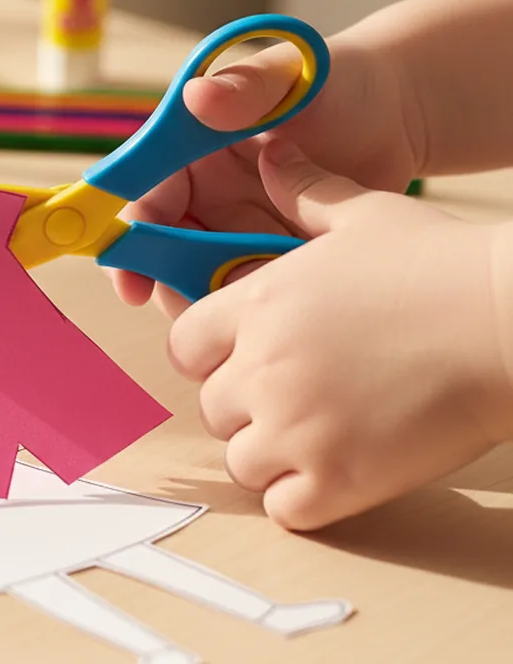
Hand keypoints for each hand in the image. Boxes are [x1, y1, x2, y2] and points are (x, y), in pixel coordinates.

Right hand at [112, 33, 425, 317]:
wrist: (401, 114)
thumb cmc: (338, 82)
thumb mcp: (289, 80)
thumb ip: (244, 89)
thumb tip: (196, 97)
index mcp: (188, 154)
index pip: (146, 200)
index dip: (131, 241)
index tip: (130, 281)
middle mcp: (203, 197)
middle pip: (164, 252)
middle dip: (170, 285)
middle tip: (195, 311)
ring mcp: (236, 232)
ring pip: (203, 280)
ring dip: (215, 301)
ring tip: (255, 304)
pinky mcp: (271, 258)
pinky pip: (252, 294)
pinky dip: (259, 307)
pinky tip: (289, 306)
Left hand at [168, 138, 512, 530]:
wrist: (511, 323)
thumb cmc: (441, 265)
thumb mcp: (365, 214)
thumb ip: (305, 192)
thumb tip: (272, 155)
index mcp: (257, 306)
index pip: (184, 346)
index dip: (210, 356)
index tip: (242, 359)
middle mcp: (262, 367)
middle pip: (211, 407)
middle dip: (244, 407)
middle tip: (294, 400)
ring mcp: (296, 428)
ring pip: (241, 461)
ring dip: (271, 455)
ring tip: (319, 437)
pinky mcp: (337, 481)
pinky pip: (282, 507)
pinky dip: (302, 498)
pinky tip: (337, 473)